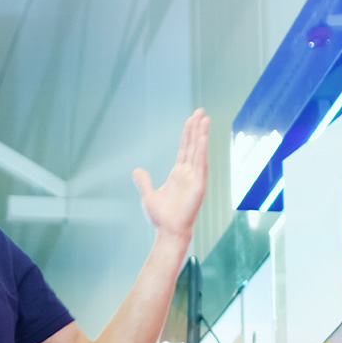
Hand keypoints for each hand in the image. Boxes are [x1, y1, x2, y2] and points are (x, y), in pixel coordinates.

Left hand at [133, 109, 208, 242]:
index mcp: (179, 174)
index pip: (185, 148)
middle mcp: (189, 173)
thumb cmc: (161, 217)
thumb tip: (137, 170)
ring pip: (199, 151)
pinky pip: (201, 164)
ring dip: (202, 135)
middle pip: (193, 145)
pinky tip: (203, 138)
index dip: (188, 133)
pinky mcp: (199, 185)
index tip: (192, 119)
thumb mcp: (148, 195)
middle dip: (197, 128)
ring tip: (205, 118)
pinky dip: (202, 151)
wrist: (168, 231)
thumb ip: (144, 182)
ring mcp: (195, 178)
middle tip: (201, 111)